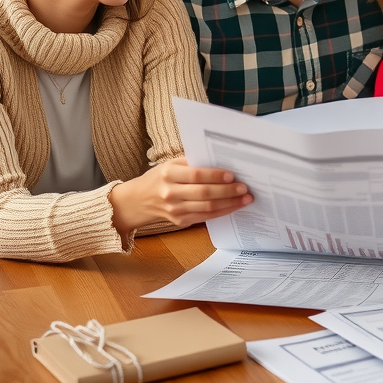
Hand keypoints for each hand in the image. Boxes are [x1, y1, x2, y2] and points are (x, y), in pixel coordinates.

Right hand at [109, 159, 252, 234]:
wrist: (137, 201)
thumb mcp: (170, 164)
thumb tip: (221, 160)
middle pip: (204, 193)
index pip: (196, 175)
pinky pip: (205, 217)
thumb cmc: (159, 178)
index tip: (233, 175)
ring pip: (207, 208)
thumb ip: (192, 163)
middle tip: (245, 188)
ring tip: (245, 198)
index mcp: (168, 174)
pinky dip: (222, 212)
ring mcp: (175, 210)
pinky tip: (233, 206)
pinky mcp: (180, 221)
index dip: (216, 176)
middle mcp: (170, 193)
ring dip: (230, 203)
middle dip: (228, 191)